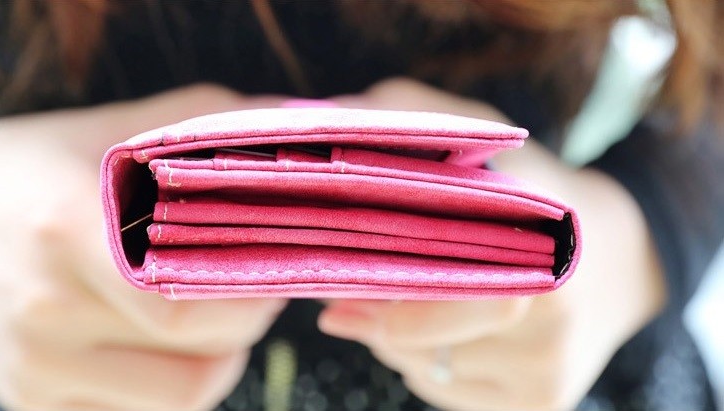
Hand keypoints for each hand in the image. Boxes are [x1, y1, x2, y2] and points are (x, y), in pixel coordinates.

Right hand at [0, 85, 288, 410]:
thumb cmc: (31, 166)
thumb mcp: (111, 129)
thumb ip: (201, 123)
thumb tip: (294, 122)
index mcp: (70, 233)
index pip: (187, 307)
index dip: (251, 300)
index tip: (277, 273)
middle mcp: (48, 312)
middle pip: (194, 366)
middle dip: (245, 334)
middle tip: (255, 294)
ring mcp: (35, 368)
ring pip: (174, 403)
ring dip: (215, 367)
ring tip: (216, 324)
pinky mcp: (29, 399)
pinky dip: (169, 390)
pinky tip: (169, 349)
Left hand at [320, 78, 666, 409]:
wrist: (617, 258)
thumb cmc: (537, 190)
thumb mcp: (486, 135)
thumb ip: (413, 118)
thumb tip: (330, 120)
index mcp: (542, 248)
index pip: (446, 287)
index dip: (384, 293)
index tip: (337, 289)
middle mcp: (551, 321)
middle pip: (423, 341)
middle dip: (378, 321)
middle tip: (343, 305)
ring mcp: (548, 371)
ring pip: (427, 370)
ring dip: (398, 342)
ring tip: (405, 304)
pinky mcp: (540, 404)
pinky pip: (446, 394)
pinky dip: (427, 367)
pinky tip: (438, 335)